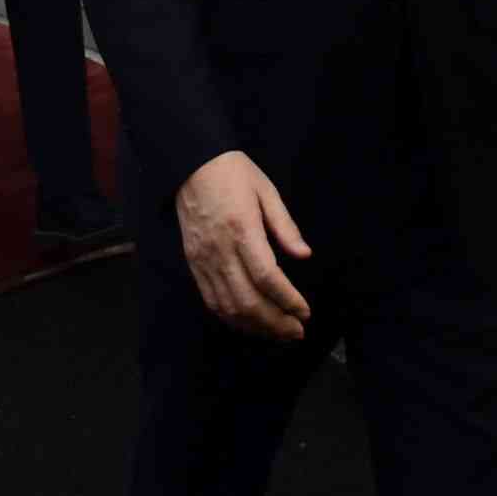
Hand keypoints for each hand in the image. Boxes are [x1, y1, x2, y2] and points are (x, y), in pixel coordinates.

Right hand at [174, 151, 311, 339]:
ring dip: (256, 327)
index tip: (305, 312)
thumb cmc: (233, 173)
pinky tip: (250, 322)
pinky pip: (212, 301)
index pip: (266, 277)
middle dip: (275, 322)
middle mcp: (221, 250)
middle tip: (297, 331)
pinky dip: (233, 319)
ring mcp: (204, 260)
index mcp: (242, 229)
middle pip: (248, 300)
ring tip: (278, 332)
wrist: (191, 164)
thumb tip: (304, 255)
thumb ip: (285, 226)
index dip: (287, 300)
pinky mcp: (194, 264)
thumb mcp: (266, 190)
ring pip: (229, 308)